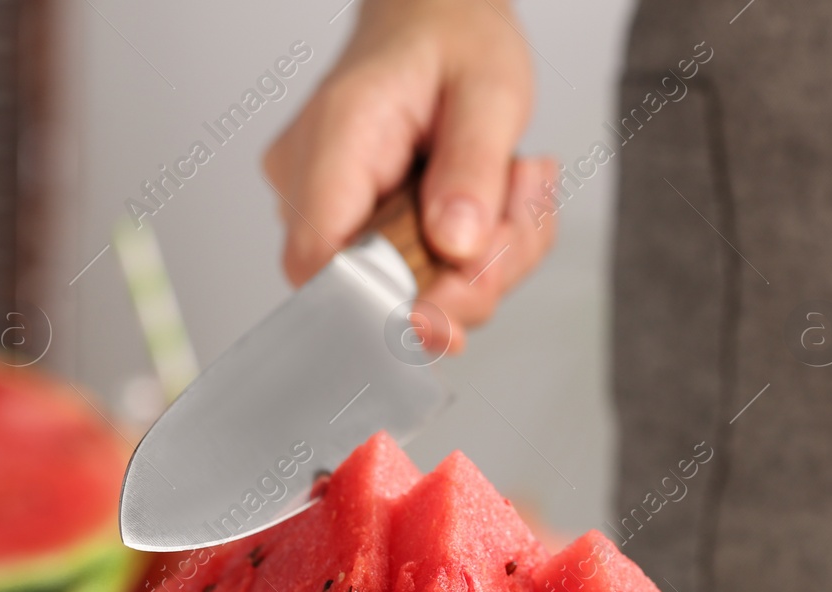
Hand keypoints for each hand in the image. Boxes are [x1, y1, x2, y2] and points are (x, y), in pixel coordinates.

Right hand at [263, 0, 558, 351]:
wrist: (439, 17)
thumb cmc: (454, 39)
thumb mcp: (490, 91)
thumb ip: (474, 170)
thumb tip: (457, 245)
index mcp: (336, 138)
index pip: (321, 264)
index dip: (385, 309)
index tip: (450, 321)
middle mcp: (314, 181)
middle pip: (378, 290)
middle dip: (468, 275)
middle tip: (517, 212)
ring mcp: (332, 208)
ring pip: (409, 291)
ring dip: (483, 263)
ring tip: (513, 186)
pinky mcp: (360, 227)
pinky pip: (419, 276)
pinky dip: (474, 258)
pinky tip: (496, 204)